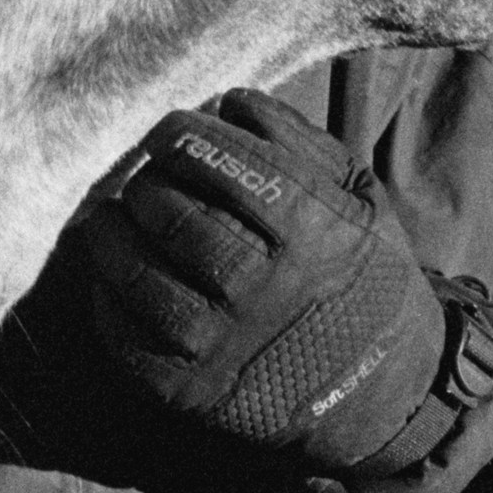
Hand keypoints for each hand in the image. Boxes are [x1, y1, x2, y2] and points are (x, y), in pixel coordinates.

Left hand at [73, 87, 452, 479]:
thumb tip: (225, 101)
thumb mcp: (358, 196)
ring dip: (111, 233)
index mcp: (310, 231)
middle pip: (168, 213)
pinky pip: (124, 336)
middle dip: (146, 182)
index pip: (216, 159)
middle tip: (146, 177)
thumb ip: (296, 139)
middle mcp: (262, 290)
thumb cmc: (363, 273)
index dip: (179, 134)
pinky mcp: (190, 391)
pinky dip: (108, 297)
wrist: (384, 389)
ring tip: (114, 216)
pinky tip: (116, 274)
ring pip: (134, 274)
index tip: (169, 131)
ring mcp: (221, 346)